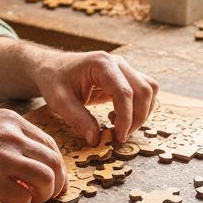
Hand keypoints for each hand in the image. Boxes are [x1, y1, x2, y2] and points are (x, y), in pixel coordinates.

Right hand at [0, 109, 65, 202]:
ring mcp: (2, 157)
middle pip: (54, 162)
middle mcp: (11, 135)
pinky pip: (23, 198)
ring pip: (46, 179)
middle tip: (48, 196)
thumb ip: (7, 141)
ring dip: (44, 195)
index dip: (55, 166)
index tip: (52, 179)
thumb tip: (28, 166)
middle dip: (56, 183)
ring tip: (31, 201)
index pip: (49, 144)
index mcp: (10, 121)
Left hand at [31, 49, 159, 144]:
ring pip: (149, 90)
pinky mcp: (125, 77)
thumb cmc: (54, 80)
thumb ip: (78, 120)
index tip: (118, 137)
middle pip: (144, 90)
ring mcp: (124, 68)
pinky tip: (119, 117)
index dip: (126, 118)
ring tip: (121, 127)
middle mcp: (118, 63)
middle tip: (121, 136)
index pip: (124, 92)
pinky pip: (143, 92)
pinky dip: (139, 108)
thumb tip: (96, 140)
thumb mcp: (59, 101)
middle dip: (137, 117)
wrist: (52, 68)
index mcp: (101, 64)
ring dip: (142, 113)